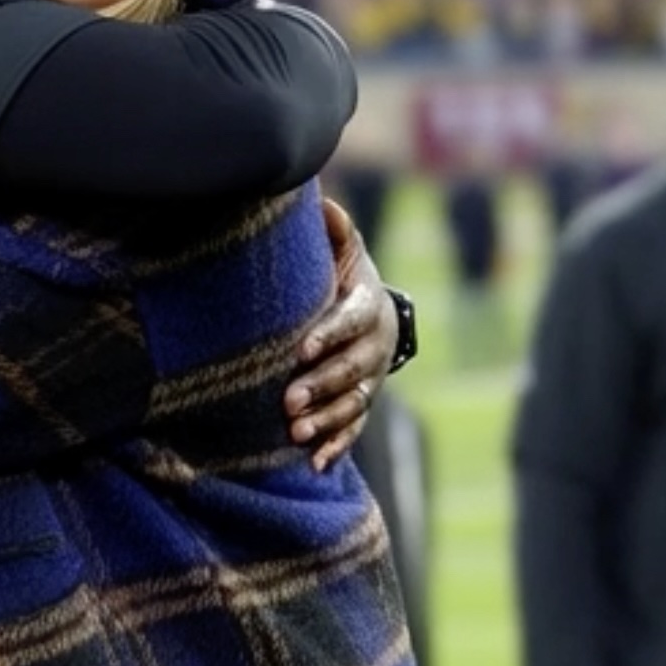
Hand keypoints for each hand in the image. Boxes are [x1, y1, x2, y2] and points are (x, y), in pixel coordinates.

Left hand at [284, 198, 399, 471]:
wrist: (377, 314)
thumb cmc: (347, 277)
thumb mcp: (345, 252)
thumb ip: (335, 232)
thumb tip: (322, 202)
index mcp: (368, 307)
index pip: (351, 322)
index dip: (329, 335)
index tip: (302, 347)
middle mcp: (374, 348)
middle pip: (351, 370)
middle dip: (321, 385)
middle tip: (288, 401)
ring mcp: (371, 379)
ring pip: (353, 403)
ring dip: (326, 420)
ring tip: (296, 433)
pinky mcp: (363, 403)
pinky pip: (354, 427)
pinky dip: (338, 445)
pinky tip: (316, 463)